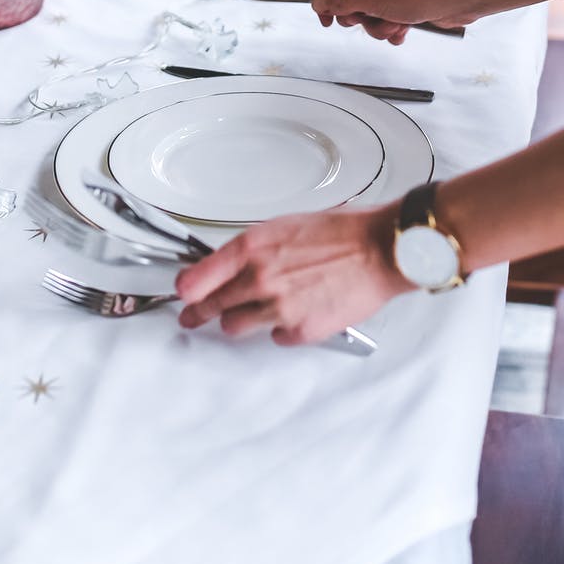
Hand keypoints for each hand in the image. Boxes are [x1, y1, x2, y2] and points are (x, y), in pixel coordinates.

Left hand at [176, 206, 411, 344]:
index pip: (197, 278)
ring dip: (239, 320)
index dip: (186, 290)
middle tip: (192, 317)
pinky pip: (275, 337)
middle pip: (211, 307)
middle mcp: (259, 279)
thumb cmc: (342, 233)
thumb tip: (234, 264)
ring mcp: (279, 308)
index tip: (183, 294)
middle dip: (199, 313)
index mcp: (252, 248)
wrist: (380, 250)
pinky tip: (293, 313)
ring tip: (250, 313)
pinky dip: (280, 328)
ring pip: (235, 327)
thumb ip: (254, 249)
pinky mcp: (300, 330)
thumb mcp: (285, 226)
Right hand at [311, 0, 478, 44]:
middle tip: (367, 19)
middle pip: (350, 0)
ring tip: (394, 24)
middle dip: (358, 18)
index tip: (326, 19)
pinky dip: (393, 29)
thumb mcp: (372, 0)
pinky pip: (387, 20)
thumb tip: (318, 2)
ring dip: (378, 26)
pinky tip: (404, 29)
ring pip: (369, 14)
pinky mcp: (405, 3)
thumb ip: (341, 3)